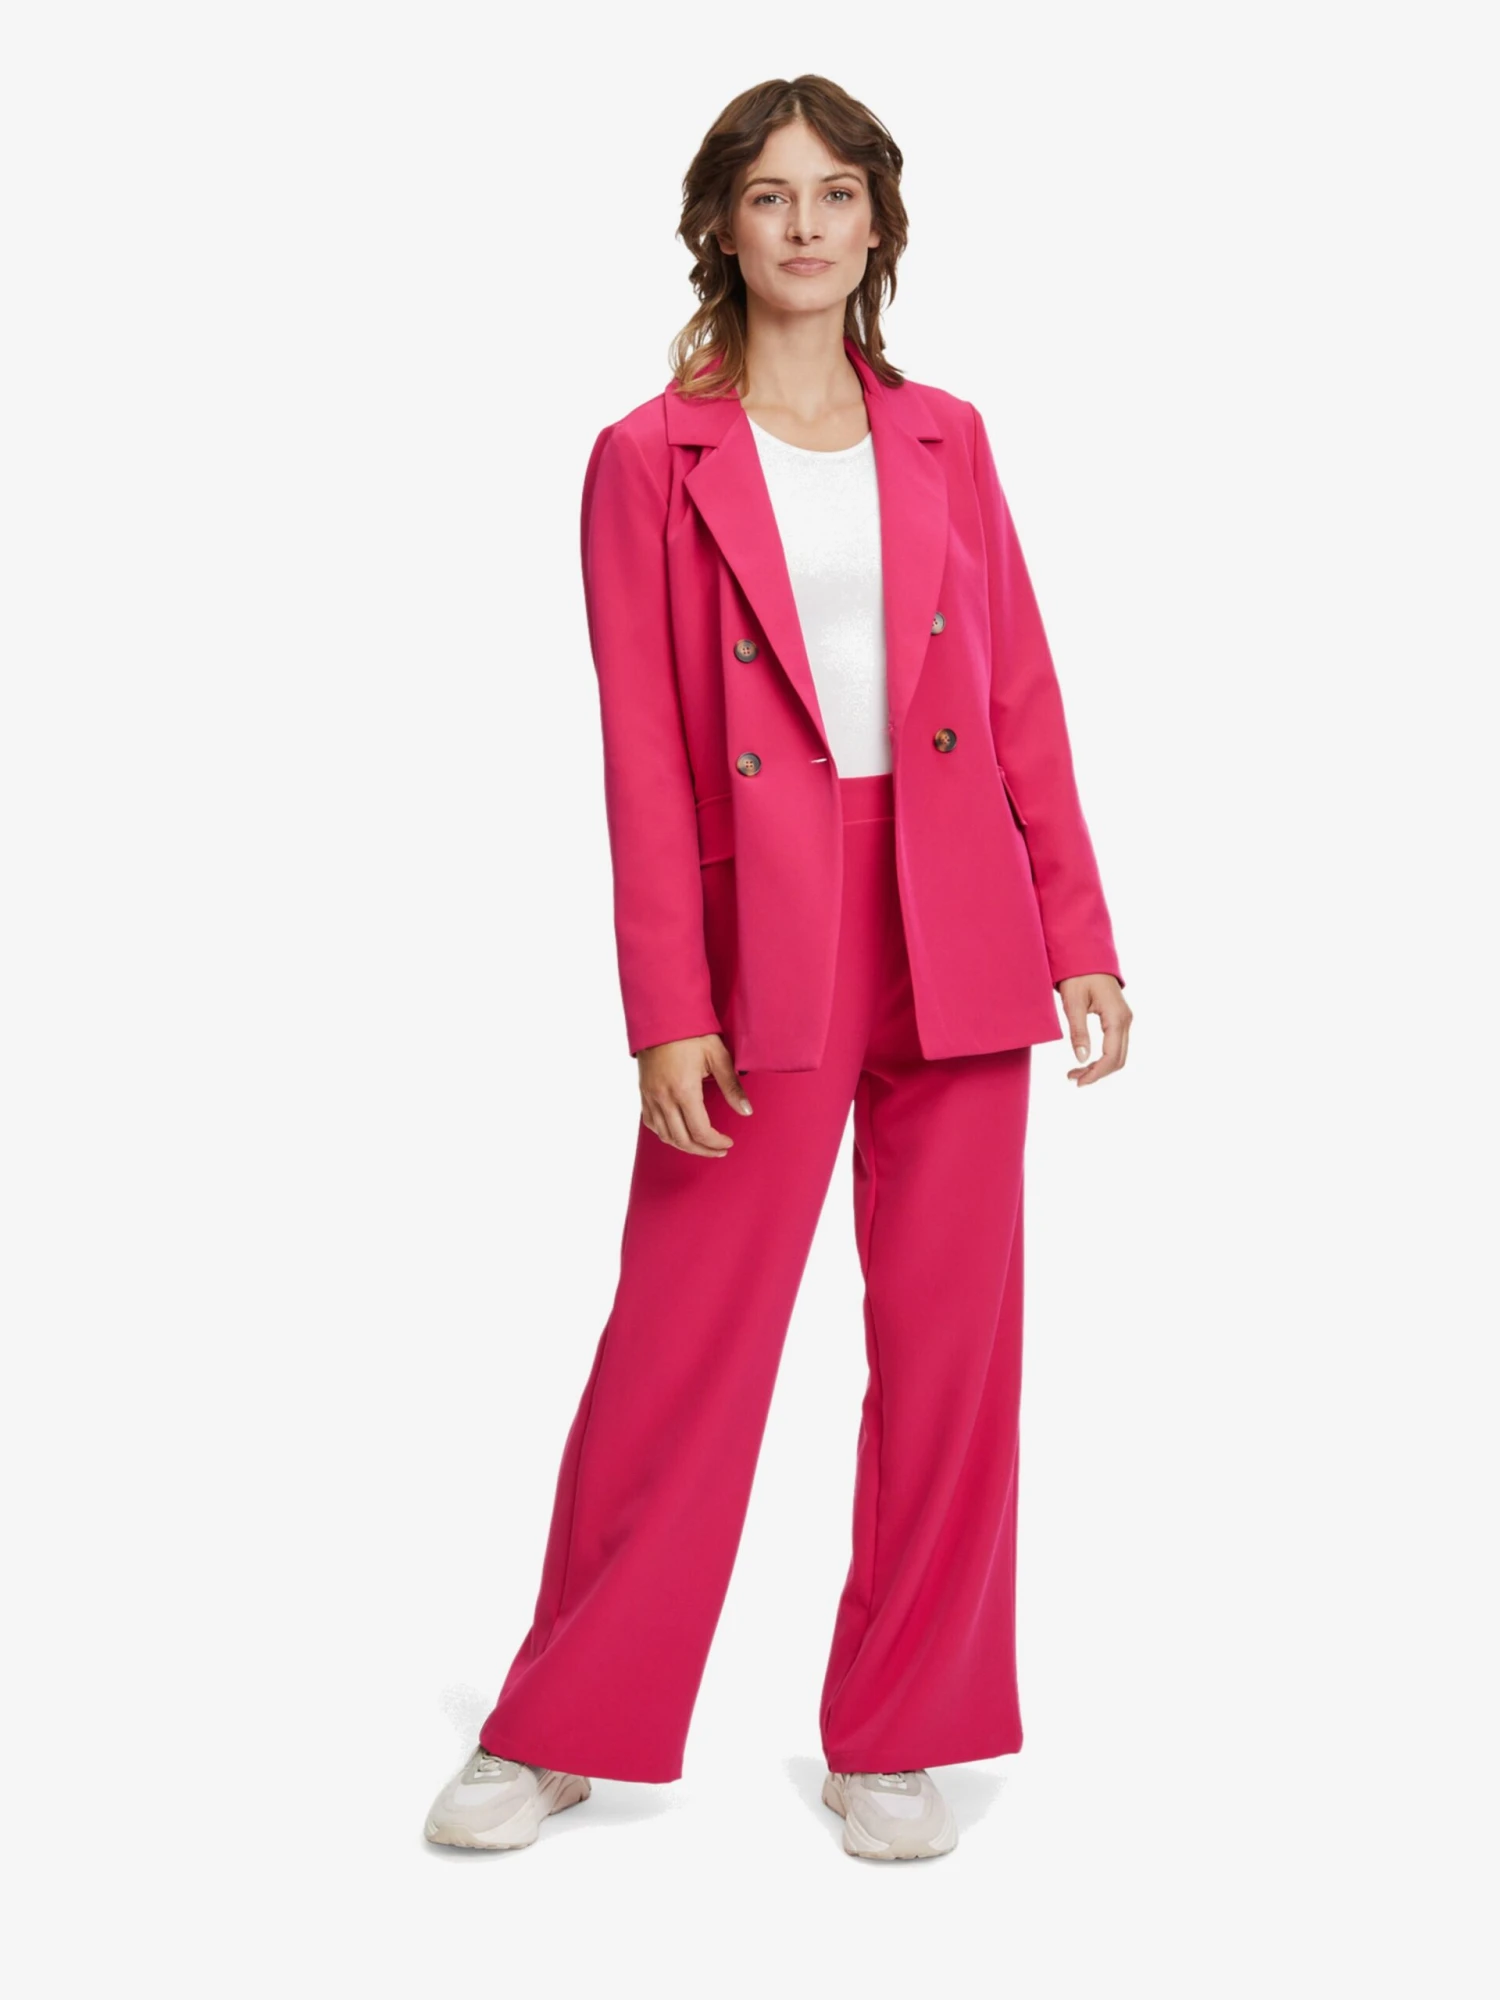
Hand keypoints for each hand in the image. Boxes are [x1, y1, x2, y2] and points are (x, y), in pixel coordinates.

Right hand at [636, 1035, 753, 1154]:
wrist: (662, 1015)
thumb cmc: (691, 1032)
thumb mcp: (717, 1056)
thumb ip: (732, 1087)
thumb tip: (746, 1111)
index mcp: (684, 1090)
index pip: (700, 1131)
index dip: (716, 1142)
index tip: (728, 1142)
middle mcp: (664, 1097)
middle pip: (682, 1139)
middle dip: (703, 1150)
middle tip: (719, 1150)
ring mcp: (650, 1096)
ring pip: (665, 1135)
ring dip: (685, 1145)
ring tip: (702, 1145)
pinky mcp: (644, 1092)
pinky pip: (651, 1123)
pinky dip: (665, 1133)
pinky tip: (678, 1132)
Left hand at [1058, 974, 1130, 1085]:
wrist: (1086, 954)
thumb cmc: (1078, 975)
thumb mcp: (1073, 1003)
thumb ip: (1078, 1031)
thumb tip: (1081, 1059)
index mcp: (1116, 1017)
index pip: (1111, 1056)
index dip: (1096, 1073)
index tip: (1078, 1082)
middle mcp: (1125, 1020)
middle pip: (1118, 1059)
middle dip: (1097, 1073)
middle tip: (1073, 1079)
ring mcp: (1124, 1019)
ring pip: (1118, 1053)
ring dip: (1100, 1067)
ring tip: (1075, 1072)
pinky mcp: (1119, 1018)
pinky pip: (1116, 1044)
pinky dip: (1103, 1057)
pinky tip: (1086, 1060)